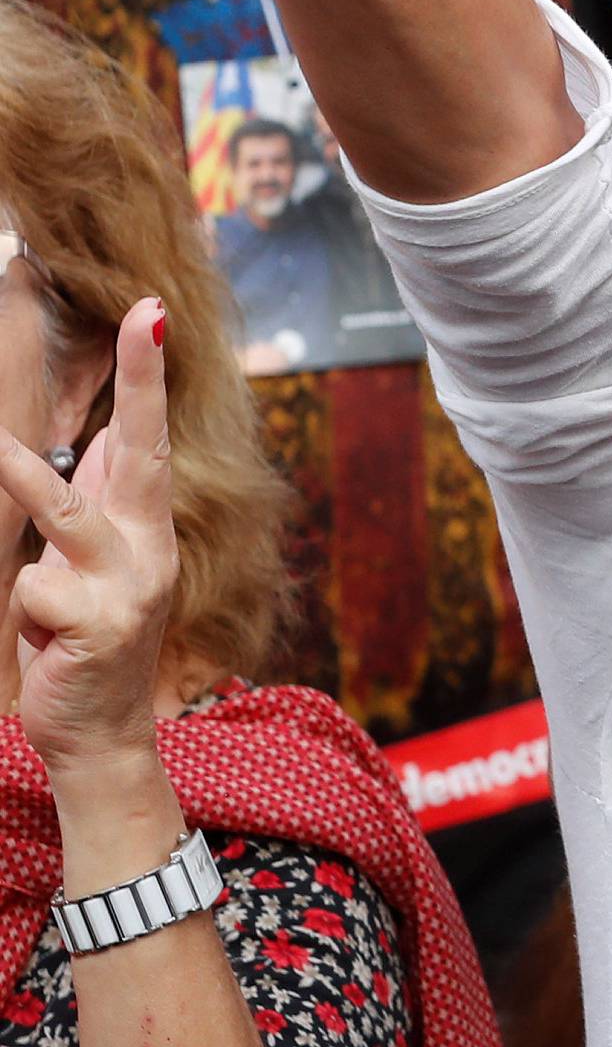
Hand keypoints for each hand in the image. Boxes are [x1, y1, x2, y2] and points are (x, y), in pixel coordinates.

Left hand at [1, 302, 174, 786]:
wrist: (104, 736)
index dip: (147, 373)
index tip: (151, 310)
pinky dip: (27, 612)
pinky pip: (35, 591)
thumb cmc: (90, 643)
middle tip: (144, 316)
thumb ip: (98, 505)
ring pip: (65, 514)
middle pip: (140, 449)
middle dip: (141, 379)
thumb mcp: (97, 567)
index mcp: (146, 526)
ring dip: (25, 478)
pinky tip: (45, 642)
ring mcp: (129, 584)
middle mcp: (149, 545)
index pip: (148, 436)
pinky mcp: (100, 625)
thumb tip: (94, 439)